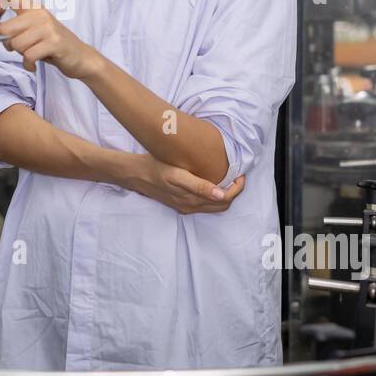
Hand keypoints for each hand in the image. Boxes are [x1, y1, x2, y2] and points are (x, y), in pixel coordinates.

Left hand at [0, 0, 100, 78]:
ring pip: (16, 44)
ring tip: (32, 56)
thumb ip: (18, 27)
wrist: (81, 57)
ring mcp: (48, 27)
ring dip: (21, 55)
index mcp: (34, 8)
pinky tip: (34, 65)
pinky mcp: (53, 42)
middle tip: (20, 48)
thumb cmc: (54, 45)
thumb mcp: (36, 30)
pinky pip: (28, 55)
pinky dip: (28, 64)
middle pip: (6, 28)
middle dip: (8, 43)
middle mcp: (40, 14)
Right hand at [117, 152, 245, 214]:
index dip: (237, 188)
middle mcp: (191, 206)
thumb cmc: (156, 168)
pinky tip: (213, 183)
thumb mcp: (177, 174)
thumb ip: (199, 185)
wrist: (135, 174)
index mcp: (192, 199)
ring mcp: (185, 206)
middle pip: (222, 205)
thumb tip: (221, 194)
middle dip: (234, 192)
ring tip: (228, 177)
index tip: (241, 173)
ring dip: (225, 195)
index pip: (225, 199)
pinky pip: (204, 205)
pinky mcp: (180, 203)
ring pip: (213, 206)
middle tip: (237, 174)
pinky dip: (214, 196)